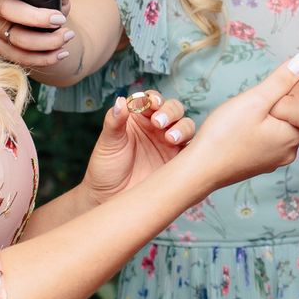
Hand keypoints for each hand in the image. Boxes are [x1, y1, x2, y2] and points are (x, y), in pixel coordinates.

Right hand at [0, 0, 76, 70]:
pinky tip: (61, 53)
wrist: (43, 27)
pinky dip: (43, 57)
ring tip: (67, 36)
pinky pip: (18, 56)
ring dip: (45, 41)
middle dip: (35, 17)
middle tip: (60, 19)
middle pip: (7, 9)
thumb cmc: (48, 2)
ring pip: (15, 37)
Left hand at [81, 90, 195, 206]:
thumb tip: (121, 101)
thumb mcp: (107, 143)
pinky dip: (192, 145)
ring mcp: (169, 143)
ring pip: (186, 125)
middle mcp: (157, 128)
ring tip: (170, 138)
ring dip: (181, 127)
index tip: (150, 103)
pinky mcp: (178, 160)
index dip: (153, 98)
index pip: (151, 100)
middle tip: (158, 122)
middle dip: (169, 111)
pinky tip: (181, 148)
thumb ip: (114, 121)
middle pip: (173, 109)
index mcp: (139, 118)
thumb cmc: (106, 169)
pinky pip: (192, 149)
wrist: (110, 199)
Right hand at [178, 55, 298, 190]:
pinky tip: (246, 125)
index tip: (276, 80)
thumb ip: (280, 80)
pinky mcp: (260, 164)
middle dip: (282, 101)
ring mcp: (275, 160)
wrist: (200, 170)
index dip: (295, 87)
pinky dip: (263, 129)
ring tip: (252, 108)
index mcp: (294, 135)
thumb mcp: (254, 100)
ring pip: (281, 128)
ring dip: (271, 115)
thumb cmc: (225, 135)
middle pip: (295, 116)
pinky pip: (270, 140)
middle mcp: (290, 151)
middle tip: (260, 94)